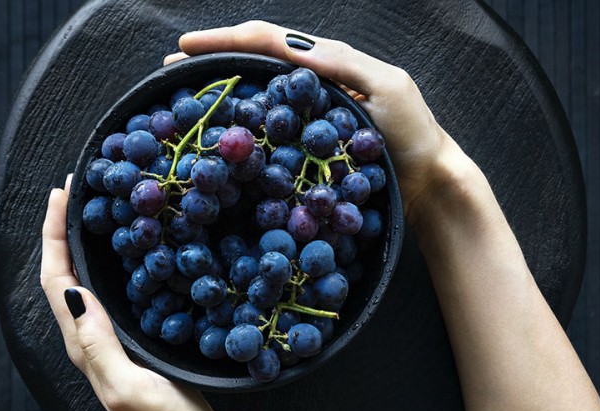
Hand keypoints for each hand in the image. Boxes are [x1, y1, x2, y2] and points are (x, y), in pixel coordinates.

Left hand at [40, 176, 218, 410]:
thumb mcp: (125, 384)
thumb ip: (98, 342)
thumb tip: (74, 288)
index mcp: (83, 340)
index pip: (56, 278)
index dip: (54, 235)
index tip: (62, 195)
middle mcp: (90, 333)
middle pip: (65, 271)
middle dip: (64, 228)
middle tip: (78, 189)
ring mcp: (111, 334)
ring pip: (87, 277)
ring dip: (84, 241)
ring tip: (99, 207)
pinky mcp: (133, 335)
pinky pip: (113, 289)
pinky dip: (113, 261)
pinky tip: (133, 247)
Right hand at [164, 20, 473, 223]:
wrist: (428, 181)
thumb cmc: (414, 135)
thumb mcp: (387, 88)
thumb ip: (344, 67)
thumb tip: (293, 52)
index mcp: (328, 63)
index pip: (268, 41)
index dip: (225, 41)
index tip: (185, 48)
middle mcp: (313, 84)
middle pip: (253, 64)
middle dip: (212, 62)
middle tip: (170, 71)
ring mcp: (309, 117)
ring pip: (258, 97)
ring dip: (220, 93)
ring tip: (185, 100)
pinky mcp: (310, 147)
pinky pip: (270, 133)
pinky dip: (243, 130)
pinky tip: (224, 139)